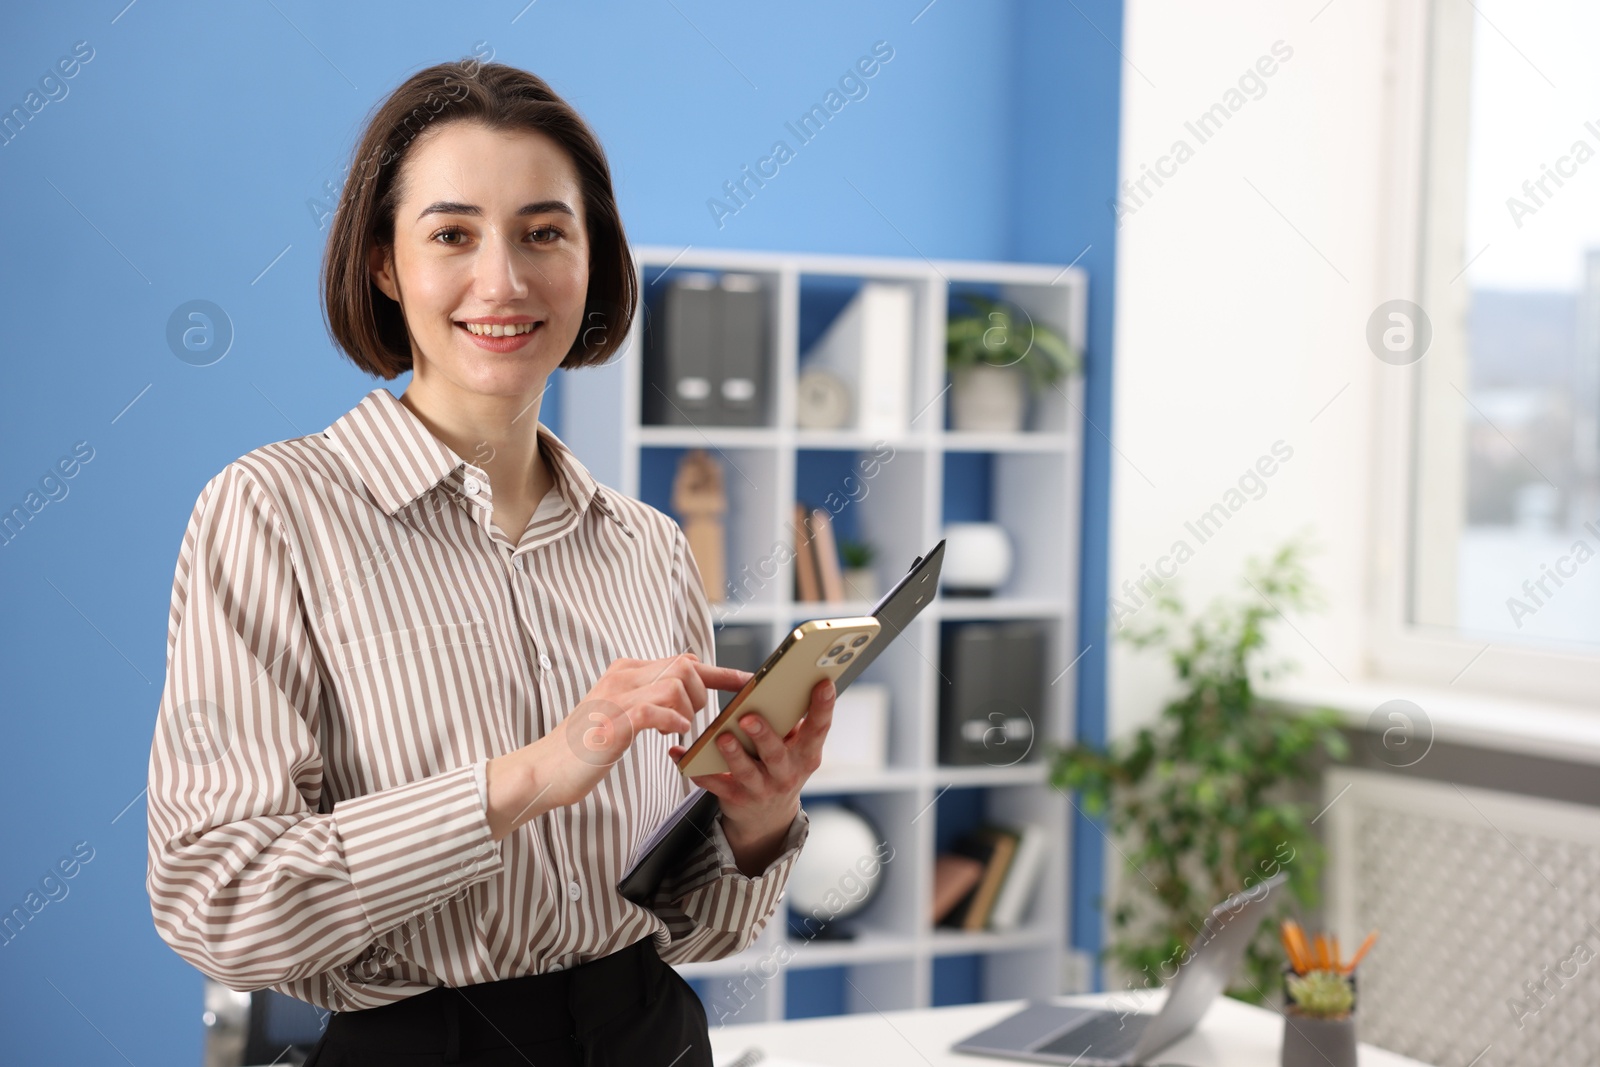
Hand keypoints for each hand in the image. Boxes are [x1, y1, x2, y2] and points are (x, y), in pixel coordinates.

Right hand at [485, 653, 749, 840]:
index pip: (683, 660)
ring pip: (674, 683)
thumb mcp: (622, 715)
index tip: (749, 682)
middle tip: (693, 721)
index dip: (721, 672)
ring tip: (677, 730)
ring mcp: (615, 698)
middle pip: (684, 666)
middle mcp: (621, 677)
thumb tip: (684, 688)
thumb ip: (651, 699)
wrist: (544, 771)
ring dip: (687, 710)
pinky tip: (673, 733)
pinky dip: (672, 721)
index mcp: (626, 672)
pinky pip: (655, 709)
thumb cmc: (585, 749)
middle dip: (703, 694)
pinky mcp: (611, 723)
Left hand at [668, 676, 835, 874]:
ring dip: (732, 753)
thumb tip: (784, 686)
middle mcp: (786, 773)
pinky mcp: (736, 798)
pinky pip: (713, 783)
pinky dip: (695, 769)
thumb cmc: (780, 768)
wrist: (767, 817)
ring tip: (721, 736)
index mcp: (806, 755)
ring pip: (746, 771)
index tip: (823, 683)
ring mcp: (761, 789)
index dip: (823, 707)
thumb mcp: (796, 750)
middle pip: (776, 754)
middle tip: (749, 717)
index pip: (819, 729)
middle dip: (763, 735)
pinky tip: (680, 754)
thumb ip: (791, 724)